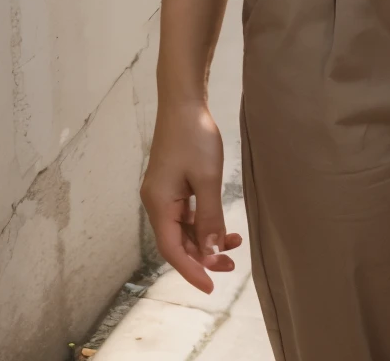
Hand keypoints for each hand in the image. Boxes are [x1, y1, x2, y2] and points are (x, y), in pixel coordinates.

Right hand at [140, 101, 243, 292]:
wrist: (183, 102)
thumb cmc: (194, 137)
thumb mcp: (207, 179)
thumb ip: (209, 217)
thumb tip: (210, 252)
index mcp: (158, 204)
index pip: (172, 250)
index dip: (191, 271)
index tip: (211, 287)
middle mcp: (156, 202)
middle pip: (177, 242)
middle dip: (202, 256)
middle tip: (231, 266)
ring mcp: (163, 193)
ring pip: (182, 228)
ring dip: (205, 239)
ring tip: (234, 244)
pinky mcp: (171, 183)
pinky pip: (185, 213)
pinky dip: (203, 222)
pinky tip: (221, 225)